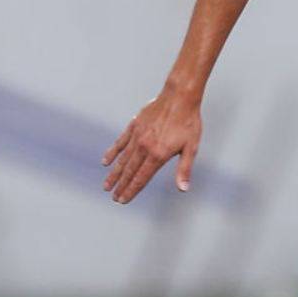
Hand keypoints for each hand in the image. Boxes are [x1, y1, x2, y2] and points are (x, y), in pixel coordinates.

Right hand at [102, 87, 201, 202]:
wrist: (180, 96)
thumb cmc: (188, 121)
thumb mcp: (191, 147)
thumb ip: (184, 169)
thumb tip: (183, 189)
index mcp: (158, 155)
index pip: (141, 178)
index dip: (131, 190)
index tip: (122, 200)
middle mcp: (144, 147)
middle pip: (130, 171)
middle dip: (121, 186)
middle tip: (113, 197)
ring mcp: (137, 136)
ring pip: (122, 159)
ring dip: (114, 173)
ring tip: (106, 185)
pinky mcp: (134, 125)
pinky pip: (120, 141)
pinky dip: (112, 152)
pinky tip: (105, 161)